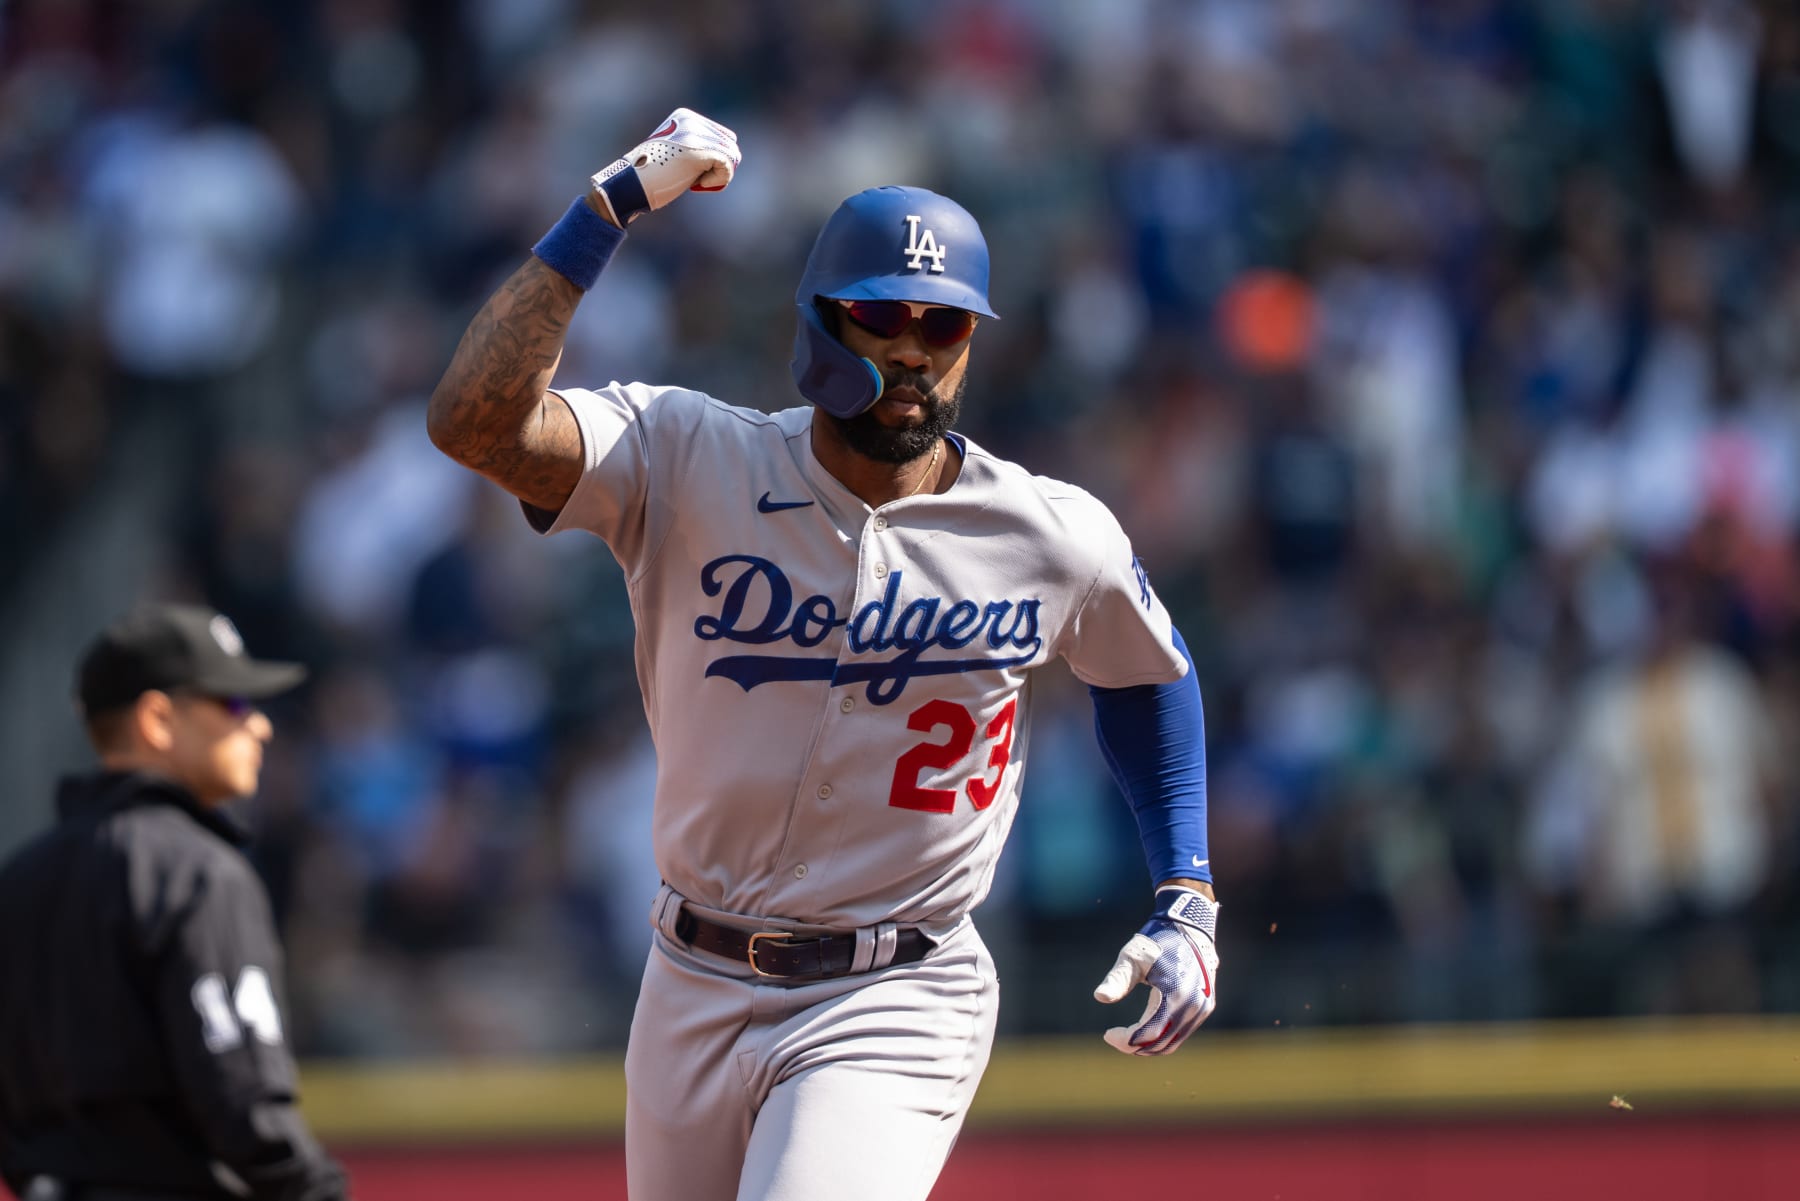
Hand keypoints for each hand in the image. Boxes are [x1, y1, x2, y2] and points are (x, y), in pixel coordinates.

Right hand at [591, 107, 740, 227]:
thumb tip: (733, 158)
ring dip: (720, 174)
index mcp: (686, 117)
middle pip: (730, 144)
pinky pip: (727, 165)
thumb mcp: (678, 155)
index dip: (717, 159)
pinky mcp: (698, 150)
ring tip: (699, 182)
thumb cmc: (654, 176)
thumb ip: (700, 149)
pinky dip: (718, 180)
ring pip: (732, 154)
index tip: (696, 172)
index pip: (723, 136)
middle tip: (700, 180)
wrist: (632, 185)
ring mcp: (695, 134)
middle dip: (720, 166)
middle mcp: (692, 120)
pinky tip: (698, 185)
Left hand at [1093, 887, 1219, 1054]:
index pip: (1148, 1033)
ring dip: (1149, 1045)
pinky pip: (1182, 1033)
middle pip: (1160, 1043)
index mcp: (1175, 995)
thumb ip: (1117, 979)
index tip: (1108, 1034)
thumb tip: (1099, 997)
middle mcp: (1193, 1006)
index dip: (1125, 1040)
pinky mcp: (1205, 1006)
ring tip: (1127, 1036)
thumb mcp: (1132, 957)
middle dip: (1135, 1045)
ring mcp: (1202, 1008)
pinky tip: (1146, 1029)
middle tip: (1114, 1037)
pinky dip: (1163, 1037)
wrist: (1189, 927)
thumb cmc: (1156, 941)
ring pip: (1172, 1042)